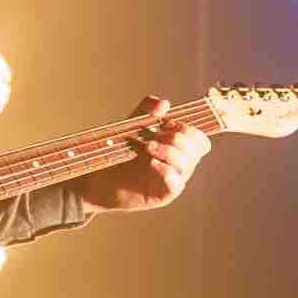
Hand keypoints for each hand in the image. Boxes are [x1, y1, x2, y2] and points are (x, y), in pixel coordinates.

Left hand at [78, 96, 209, 213]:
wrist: (99, 179)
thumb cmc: (118, 153)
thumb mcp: (131, 127)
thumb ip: (146, 112)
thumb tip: (164, 103)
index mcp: (178, 148)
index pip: (199, 138)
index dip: (186, 128)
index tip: (163, 123)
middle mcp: (180, 163)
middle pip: (198, 147)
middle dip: (177, 137)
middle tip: (153, 136)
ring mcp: (173, 179)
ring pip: (187, 163)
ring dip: (168, 151)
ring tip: (147, 147)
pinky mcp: (163, 194)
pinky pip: (175, 183)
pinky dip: (165, 170)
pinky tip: (151, 163)